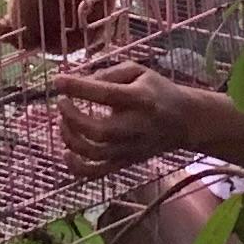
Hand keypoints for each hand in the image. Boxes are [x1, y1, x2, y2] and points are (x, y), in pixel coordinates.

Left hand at [56, 61, 229, 174]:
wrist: (185, 121)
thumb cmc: (157, 90)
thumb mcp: (139, 71)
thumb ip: (108, 73)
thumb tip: (77, 81)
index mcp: (141, 99)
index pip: (106, 94)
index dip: (79, 87)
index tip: (58, 80)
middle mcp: (136, 127)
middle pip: (99, 130)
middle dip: (73, 117)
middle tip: (62, 102)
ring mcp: (131, 149)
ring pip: (95, 152)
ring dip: (71, 137)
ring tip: (64, 121)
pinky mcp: (126, 162)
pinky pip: (97, 172)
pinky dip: (77, 167)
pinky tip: (66, 152)